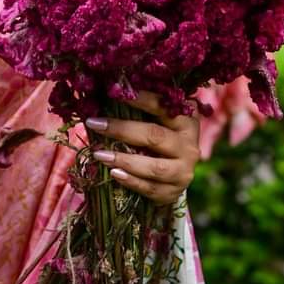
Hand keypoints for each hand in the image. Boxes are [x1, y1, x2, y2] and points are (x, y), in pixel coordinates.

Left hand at [85, 91, 200, 206]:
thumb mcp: (158, 120)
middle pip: (155, 136)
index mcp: (186, 121)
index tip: (115, 92)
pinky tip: (114, 173)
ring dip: (125, 160)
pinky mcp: (173, 191)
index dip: (140, 99)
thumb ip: (140, 110)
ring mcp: (183, 171)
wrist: (176, 171)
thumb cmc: (160, 137)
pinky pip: (151, 188)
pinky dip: (131, 181)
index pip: (162, 107)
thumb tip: (107, 93)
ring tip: (100, 154)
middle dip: (122, 130)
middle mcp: (189, 146)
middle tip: (95, 124)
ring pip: (155, 167)